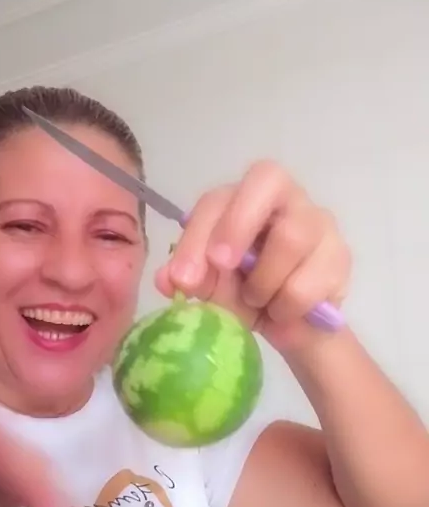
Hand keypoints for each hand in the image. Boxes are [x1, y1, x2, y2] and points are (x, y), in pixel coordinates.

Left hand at [155, 161, 350, 350]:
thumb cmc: (245, 295)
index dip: (198, 235)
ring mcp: (318, 222)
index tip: (185, 277)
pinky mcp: (340, 256)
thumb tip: (167, 279)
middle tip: (221, 266)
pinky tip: (283, 313)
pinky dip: (287, 306)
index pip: (218, 199)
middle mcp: (284, 198)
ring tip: (257, 302)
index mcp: (242, 199)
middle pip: (268, 179)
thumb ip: (190, 278)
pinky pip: (310, 281)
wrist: (290, 327)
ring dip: (263, 282)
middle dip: (238, 224)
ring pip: (291, 237)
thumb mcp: (211, 289)